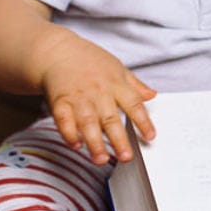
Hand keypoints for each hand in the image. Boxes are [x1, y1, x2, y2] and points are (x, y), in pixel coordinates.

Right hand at [38, 33, 157, 163]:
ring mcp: (78, 98)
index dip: (143, 121)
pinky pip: (64, 120)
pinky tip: (76, 145)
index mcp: (115, 84)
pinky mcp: (60, 102)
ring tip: (101, 159)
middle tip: (126, 156)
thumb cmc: (90, 60)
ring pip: (87, 123)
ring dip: (94, 142)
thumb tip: (152, 95)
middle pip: (110, 118)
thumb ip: (135, 85)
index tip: (150, 136)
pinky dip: (69, 134)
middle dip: (118, 139)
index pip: (133, 104)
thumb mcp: (117, 68)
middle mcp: (98, 92)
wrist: (58, 52)